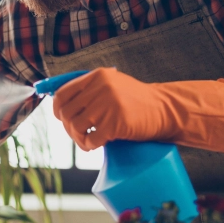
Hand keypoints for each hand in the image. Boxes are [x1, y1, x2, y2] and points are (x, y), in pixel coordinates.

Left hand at [52, 68, 223, 152]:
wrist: (166, 110)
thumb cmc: (138, 101)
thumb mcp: (114, 84)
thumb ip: (91, 89)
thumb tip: (61, 103)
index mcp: (98, 76)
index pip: (63, 92)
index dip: (57, 108)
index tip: (62, 118)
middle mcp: (100, 87)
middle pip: (66, 112)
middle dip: (68, 127)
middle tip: (78, 134)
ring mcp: (108, 105)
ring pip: (74, 127)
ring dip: (77, 139)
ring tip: (87, 141)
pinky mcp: (115, 124)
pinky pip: (89, 140)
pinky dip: (89, 146)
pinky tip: (96, 145)